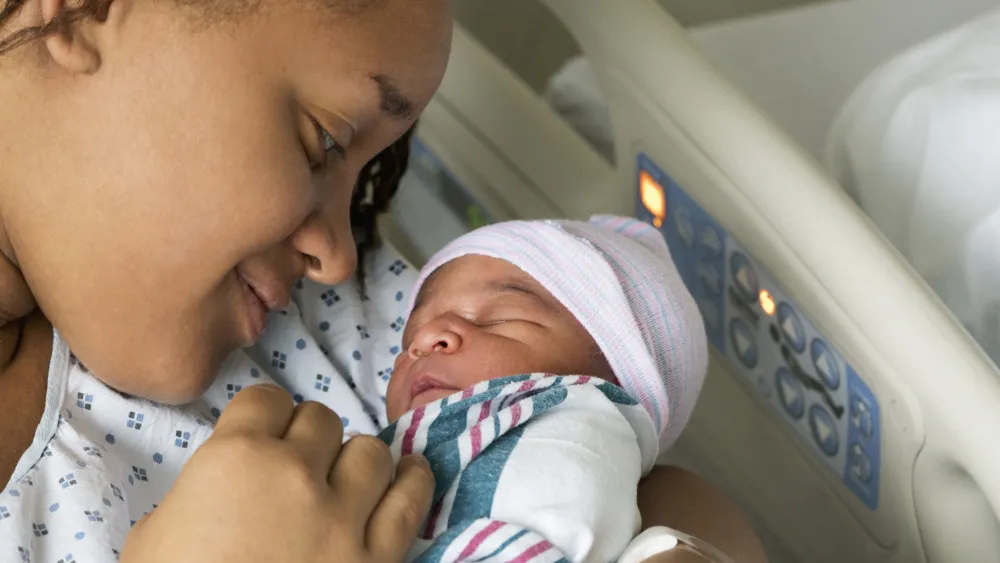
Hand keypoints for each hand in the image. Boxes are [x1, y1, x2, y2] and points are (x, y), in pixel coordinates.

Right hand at [121, 384, 433, 562]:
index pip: (266, 400)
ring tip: (347, 478)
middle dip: (308, 437)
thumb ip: (202, 489)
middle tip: (298, 465)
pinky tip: (409, 474)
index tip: (262, 434)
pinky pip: (410, 501)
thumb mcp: (156, 532)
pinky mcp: (378, 559)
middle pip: (321, 420)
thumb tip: (227, 485)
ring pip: (372, 452)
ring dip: (356, 460)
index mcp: (236, 457)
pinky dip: (413, 481)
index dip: (263, 417)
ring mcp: (344, 517)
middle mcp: (296, 474)